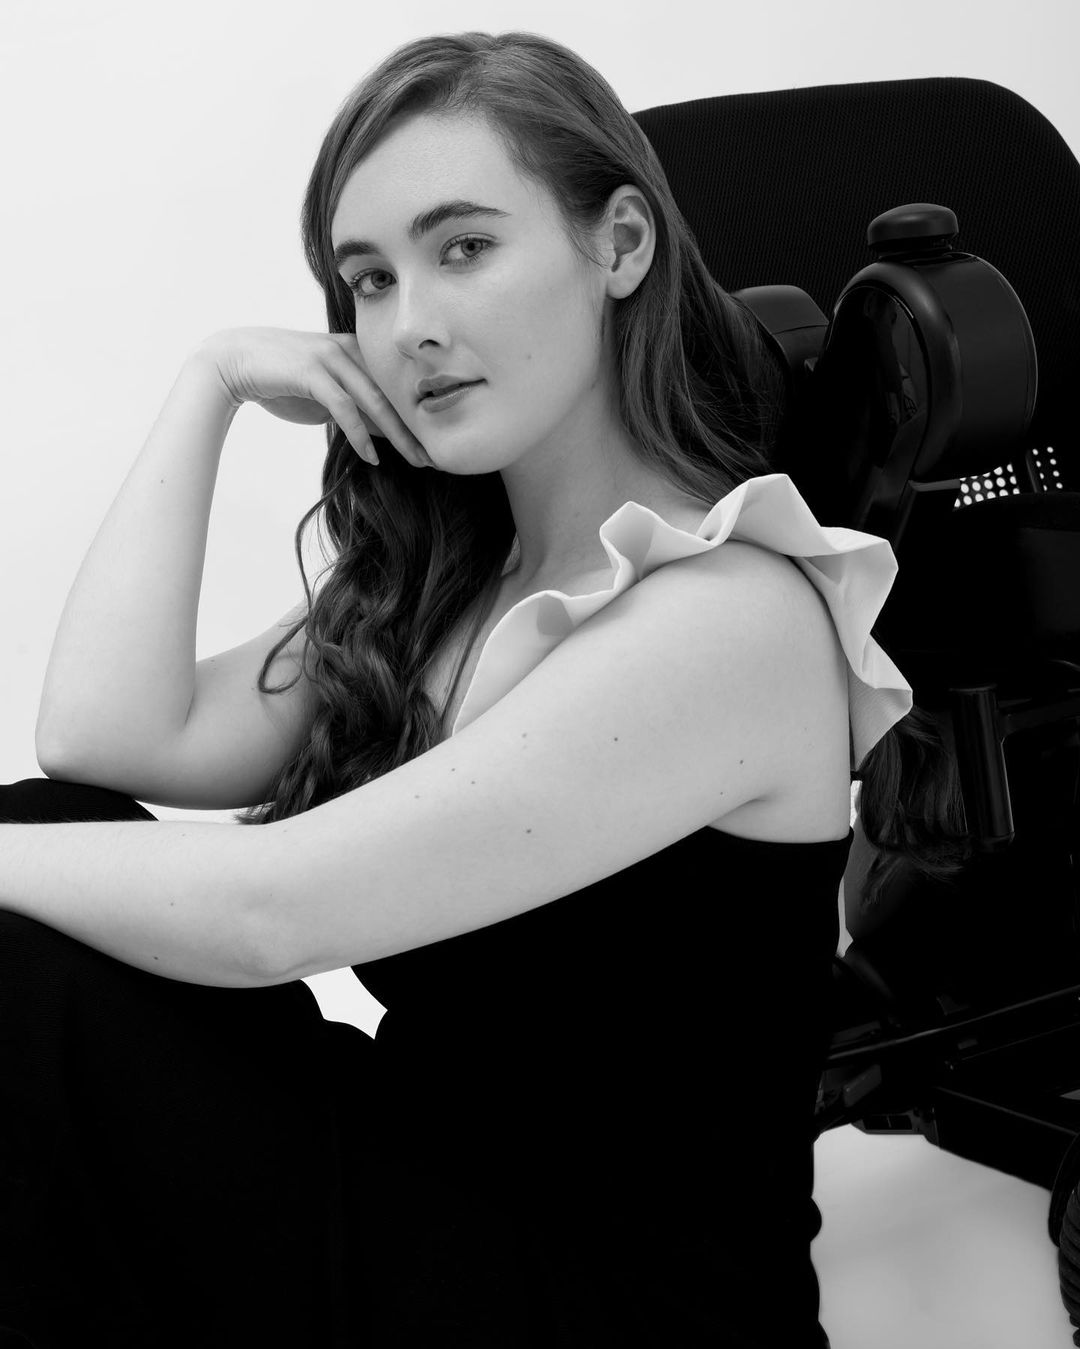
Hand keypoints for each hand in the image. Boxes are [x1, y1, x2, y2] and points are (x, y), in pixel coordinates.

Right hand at [194, 327, 431, 467]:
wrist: (234, 362)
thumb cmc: (282, 380)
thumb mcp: (327, 397)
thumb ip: (358, 408)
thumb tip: (388, 434)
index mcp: (357, 350)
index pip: (395, 387)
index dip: (417, 416)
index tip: (435, 445)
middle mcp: (349, 350)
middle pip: (392, 394)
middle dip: (416, 428)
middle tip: (436, 457)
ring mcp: (331, 358)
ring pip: (375, 400)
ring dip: (398, 435)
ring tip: (415, 460)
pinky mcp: (313, 372)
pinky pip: (345, 407)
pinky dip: (361, 434)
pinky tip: (372, 457)